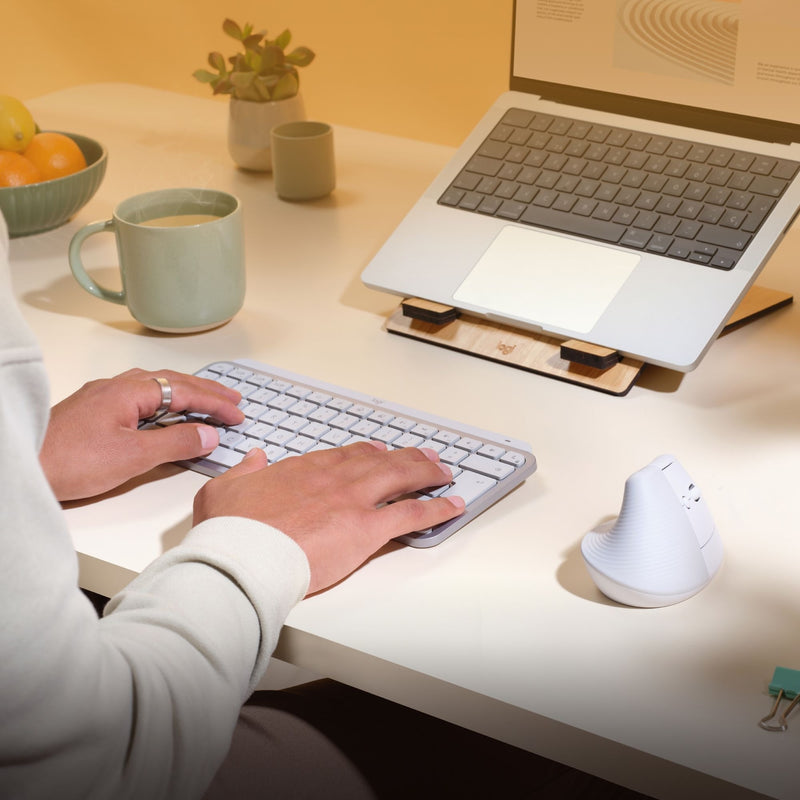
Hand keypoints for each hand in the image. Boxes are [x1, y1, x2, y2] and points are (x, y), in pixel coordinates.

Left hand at [39, 368, 243, 500]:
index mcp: (129, 391)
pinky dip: (163, 402)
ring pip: (154, 387)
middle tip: (233, 401)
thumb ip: (175, 443)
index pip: (184, 391)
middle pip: (171, 382)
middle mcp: (116, 387)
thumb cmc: (69, 462)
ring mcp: (102, 397)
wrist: (23, 467)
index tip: (238, 414)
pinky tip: (164, 414)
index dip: (215, 403)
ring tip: (206, 404)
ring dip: (184, 394)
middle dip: (206, 391)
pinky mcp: (92, 412)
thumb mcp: (133, 456)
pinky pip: (139, 397)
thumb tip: (208, 434)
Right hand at [192, 442, 465, 593]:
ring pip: (402, 477)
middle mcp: (334, 477)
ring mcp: (354, 500)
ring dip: (427, 472)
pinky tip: (453, 504)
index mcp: (303, 469)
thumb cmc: (230, 531)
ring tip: (443, 471)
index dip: (366, 453)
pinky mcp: (368, 529)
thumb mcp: (222, 490)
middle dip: (405, 456)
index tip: (377, 452)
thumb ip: (243, 471)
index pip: (344, 456)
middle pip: (380, 461)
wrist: (243, 557)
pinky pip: (413, 513)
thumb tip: (254, 458)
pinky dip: (437, 507)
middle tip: (423, 455)